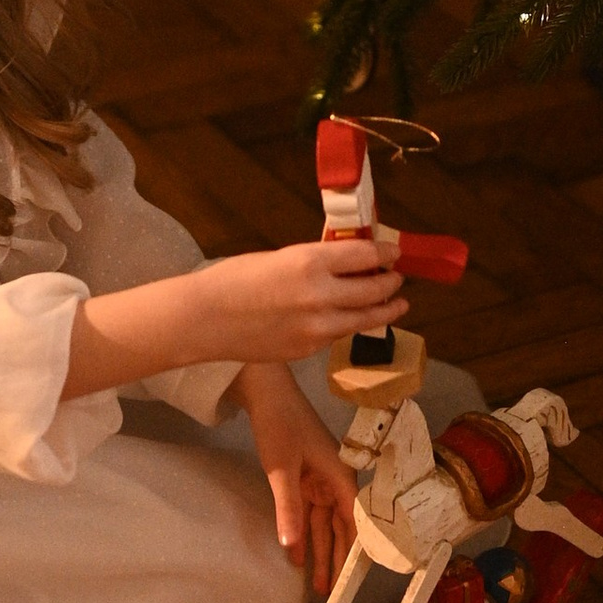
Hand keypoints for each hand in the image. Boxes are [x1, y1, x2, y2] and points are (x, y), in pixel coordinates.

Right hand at [183, 238, 406, 367]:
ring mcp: (318, 327)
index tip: (394, 253)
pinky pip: (339, 334)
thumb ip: (316, 261)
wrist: (205, 319)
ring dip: (385, 310)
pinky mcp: (310, 349)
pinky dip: (349, 324)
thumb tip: (347, 261)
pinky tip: (350, 319)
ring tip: (396, 305)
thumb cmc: (235, 279)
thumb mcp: (280, 258)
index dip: (386, 253)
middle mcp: (322, 295)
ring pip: (366, 319)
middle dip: (391, 283)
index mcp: (311, 262)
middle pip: (375, 289)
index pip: (366, 256)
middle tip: (397, 279)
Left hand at [239, 362, 354, 594]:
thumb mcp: (282, 470)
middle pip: (341, 527)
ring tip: (316, 583)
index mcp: (341, 476)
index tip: (353, 579)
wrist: (266, 392)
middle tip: (331, 591)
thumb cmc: (280, 425)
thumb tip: (292, 546)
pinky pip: (307, 513)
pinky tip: (298, 555)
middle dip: (336, 558)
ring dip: (319, 550)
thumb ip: (288, 509)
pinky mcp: (303, 478)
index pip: (355, 522)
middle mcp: (335, 481)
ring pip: (323, 523)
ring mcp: (319, 480)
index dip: (356, 551)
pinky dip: (303, 532)